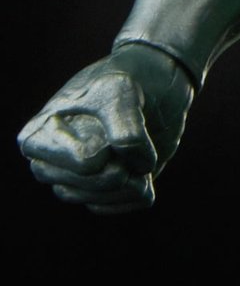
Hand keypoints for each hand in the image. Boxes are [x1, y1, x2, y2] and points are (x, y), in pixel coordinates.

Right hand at [19, 43, 194, 213]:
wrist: (153, 78)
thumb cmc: (127, 78)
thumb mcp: (122, 90)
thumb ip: (125, 129)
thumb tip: (135, 169)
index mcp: (39, 135)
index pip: (81, 161)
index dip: (109, 148)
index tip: (122, 125)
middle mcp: (50, 162)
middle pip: (80, 188)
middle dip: (116, 172)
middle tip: (138, 145)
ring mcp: (74, 177)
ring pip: (93, 201)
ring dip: (128, 185)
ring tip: (145, 159)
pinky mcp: (99, 188)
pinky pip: (110, 207)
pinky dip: (133, 195)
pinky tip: (144, 174)